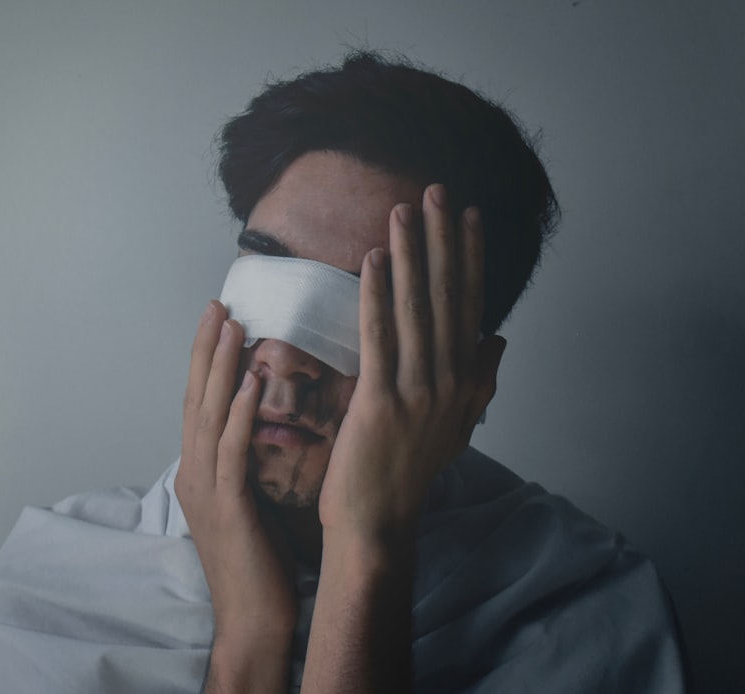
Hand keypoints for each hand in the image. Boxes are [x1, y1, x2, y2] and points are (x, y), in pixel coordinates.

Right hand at [174, 301, 296, 651]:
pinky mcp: (227, 507)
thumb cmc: (260, 563)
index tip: (219, 318)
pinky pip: (231, 450)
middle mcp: (193, 473)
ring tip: (233, 326)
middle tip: (218, 304)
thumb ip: (245, 465)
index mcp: (198, 471)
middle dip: (205, 349)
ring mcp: (205, 490)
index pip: (199, 403)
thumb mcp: (249, 503)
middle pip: (195, 398)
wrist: (254, 620)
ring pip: (209, 415)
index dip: (206, 359)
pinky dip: (239, 413)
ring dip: (220, 368)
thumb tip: (261, 427)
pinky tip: (251, 382)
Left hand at [318, 184, 506, 539]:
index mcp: (464, 380)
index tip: (468, 215)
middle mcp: (448, 380)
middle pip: (447, 297)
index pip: (470, 305)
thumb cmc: (408, 472)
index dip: (469, 257)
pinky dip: (378, 294)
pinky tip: (375, 258)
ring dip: (412, 255)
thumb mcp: (456, 426)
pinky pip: (380, 336)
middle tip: (436, 191)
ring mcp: (417, 390)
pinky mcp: (382, 401)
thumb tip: (500, 337)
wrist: (378, 519)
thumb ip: (481, 380)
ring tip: (404, 210)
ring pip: (417, 309)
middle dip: (442, 240)